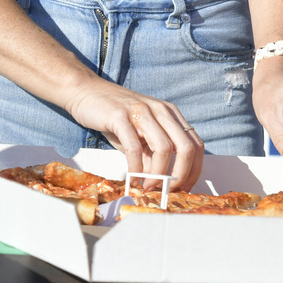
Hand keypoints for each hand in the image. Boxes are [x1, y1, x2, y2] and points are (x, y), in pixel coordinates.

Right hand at [65, 83, 203, 189]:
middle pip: (186, 147)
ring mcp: (143, 112)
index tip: (186, 187)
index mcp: (171, 114)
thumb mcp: (139, 136)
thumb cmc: (115, 117)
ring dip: (158, 174)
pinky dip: (136, 167)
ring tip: (148, 186)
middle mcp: (162, 111)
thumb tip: (161, 182)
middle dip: (181, 174)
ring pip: (164, 148)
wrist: (86, 91)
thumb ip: (152, 155)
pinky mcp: (121, 117)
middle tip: (170, 190)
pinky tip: (132, 177)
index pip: (196, 144)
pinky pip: (134, 147)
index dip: (195, 169)